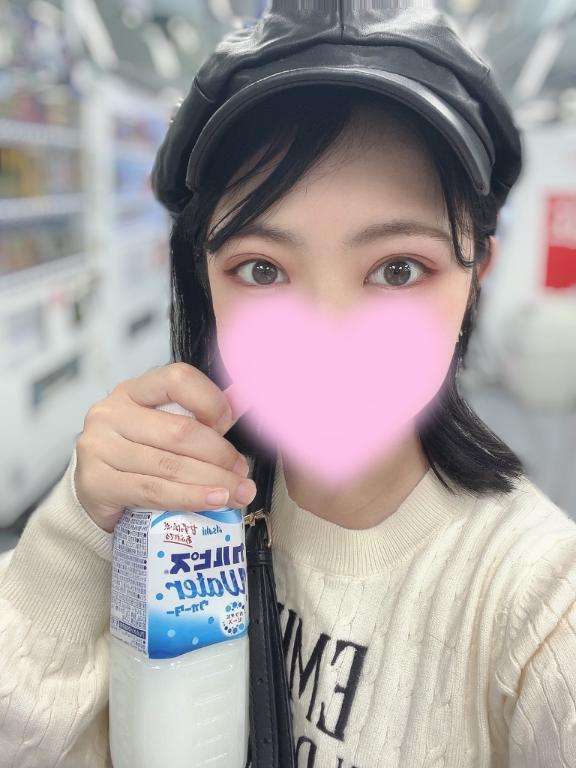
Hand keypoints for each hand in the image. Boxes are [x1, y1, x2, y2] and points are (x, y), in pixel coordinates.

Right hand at [74, 363, 255, 532]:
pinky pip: (153, 492)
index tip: (228, 424)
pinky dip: (189, 498)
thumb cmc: (136, 455)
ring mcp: (99, 447)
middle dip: (220, 455)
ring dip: (212, 481)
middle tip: (241, 473)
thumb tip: (245, 396)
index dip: (210, 400)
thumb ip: (200, 414)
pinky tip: (213, 502)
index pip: (177, 380)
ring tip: (237, 493)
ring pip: (170, 465)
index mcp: (132, 391)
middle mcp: (111, 413)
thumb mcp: (162, 426)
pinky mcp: (96, 483)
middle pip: (180, 431)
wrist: (93, 493)